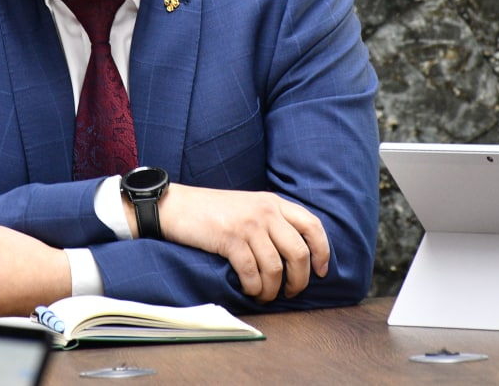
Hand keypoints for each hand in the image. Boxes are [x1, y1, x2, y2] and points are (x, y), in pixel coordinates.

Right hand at [143, 184, 329, 302]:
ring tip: (265, 296)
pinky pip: (252, 273)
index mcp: (274, 202)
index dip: (322, 252)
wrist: (176, 206)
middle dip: (300, 280)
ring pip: (276, 268)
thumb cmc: (212, 211)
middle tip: (291, 292)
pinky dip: (254, 288)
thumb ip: (272, 221)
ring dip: (273, 290)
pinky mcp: (230, 239)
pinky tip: (249, 291)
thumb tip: (295, 254)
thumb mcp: (249, 206)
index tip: (321, 272)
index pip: (313, 226)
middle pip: (299, 252)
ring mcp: (248, 225)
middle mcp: (266, 211)